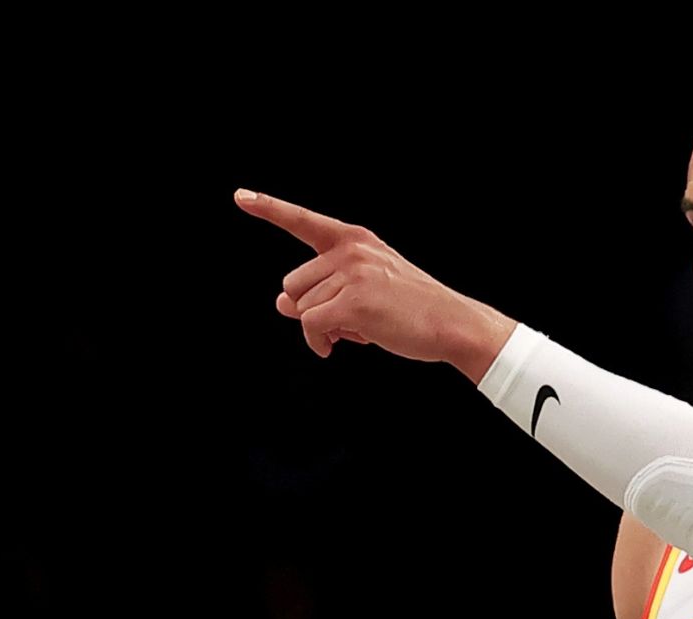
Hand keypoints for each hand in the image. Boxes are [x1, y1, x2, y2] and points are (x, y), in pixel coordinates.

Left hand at [237, 188, 516, 376]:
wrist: (451, 323)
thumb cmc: (411, 309)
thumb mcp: (364, 291)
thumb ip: (322, 291)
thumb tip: (280, 304)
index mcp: (355, 239)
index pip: (303, 221)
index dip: (269, 208)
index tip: (241, 197)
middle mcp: (351, 250)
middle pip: (293, 285)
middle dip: (312, 309)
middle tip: (347, 320)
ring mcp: (352, 273)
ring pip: (301, 307)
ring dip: (320, 328)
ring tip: (356, 329)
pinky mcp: (353, 301)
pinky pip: (311, 325)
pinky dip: (318, 342)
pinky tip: (337, 347)